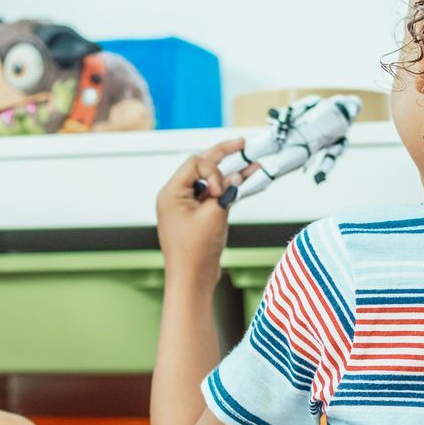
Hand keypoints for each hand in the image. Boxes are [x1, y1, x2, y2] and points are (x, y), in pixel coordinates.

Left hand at [156, 139, 252, 284]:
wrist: (191, 280)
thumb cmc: (194, 253)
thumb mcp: (213, 215)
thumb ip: (226, 192)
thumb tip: (235, 178)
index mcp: (171, 193)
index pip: (195, 163)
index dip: (213, 170)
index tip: (221, 192)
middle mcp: (176, 197)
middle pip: (201, 167)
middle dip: (222, 157)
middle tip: (241, 144)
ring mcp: (187, 207)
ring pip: (210, 182)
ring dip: (229, 175)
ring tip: (251, 164)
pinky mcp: (197, 217)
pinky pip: (212, 197)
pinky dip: (227, 191)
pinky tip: (244, 182)